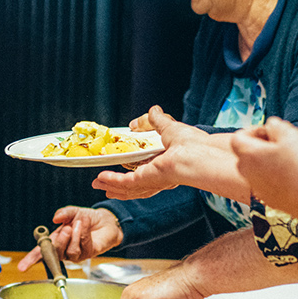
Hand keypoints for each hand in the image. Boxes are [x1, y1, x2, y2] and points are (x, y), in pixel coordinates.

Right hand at [18, 206, 123, 270]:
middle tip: (65, 229)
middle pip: (55, 254)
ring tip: (78, 223)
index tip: (22, 267)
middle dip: (60, 242)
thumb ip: (64, 214)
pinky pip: (83, 246)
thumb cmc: (86, 218)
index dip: (30, 260)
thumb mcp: (73, 212)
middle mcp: (63, 250)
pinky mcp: (88, 254)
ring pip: (71, 251)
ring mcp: (76, 254)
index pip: (40, 253)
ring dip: (75, 235)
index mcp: (55, 241)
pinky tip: (85, 223)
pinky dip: (83, 233)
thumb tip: (55, 218)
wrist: (105, 220)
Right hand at [93, 108, 244, 200]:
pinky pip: (127, 183)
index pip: (145, 169)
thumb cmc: (192, 143)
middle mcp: (159, 175)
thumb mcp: (169, 126)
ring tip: (97, 184)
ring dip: (112, 185)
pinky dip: (114, 181)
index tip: (118, 165)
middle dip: (117, 185)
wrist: (199, 153)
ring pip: (129, 188)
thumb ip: (158, 120)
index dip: (131, 168)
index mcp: (165, 163)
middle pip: (135, 184)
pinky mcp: (148, 180)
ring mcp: (153, 180)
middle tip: (102, 182)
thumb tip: (152, 110)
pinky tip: (102, 179)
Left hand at [230, 117, 297, 216]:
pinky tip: (294, 174)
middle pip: (247, 153)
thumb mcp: (291, 134)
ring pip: (257, 168)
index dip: (255, 130)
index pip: (238, 137)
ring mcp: (257, 188)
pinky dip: (275, 175)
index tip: (272, 133)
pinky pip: (267, 182)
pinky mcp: (268, 199)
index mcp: (248, 155)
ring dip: (270, 160)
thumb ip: (276, 125)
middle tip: (284, 144)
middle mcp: (247, 173)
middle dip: (263, 145)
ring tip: (292, 158)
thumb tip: (271, 126)